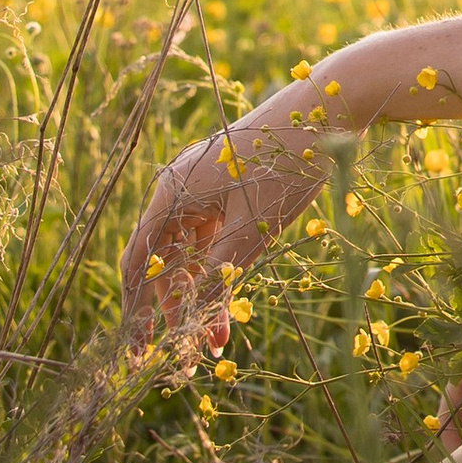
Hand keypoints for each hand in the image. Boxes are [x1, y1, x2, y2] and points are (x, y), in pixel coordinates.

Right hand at [119, 95, 328, 333]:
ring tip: (220, 336)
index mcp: (172, 196)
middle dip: (176, 307)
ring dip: (201, 289)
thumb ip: (219, 277)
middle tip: (190, 350)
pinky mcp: (227, 180)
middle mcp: (178, 187)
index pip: (138, 265)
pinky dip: (218, 262)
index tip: (137, 353)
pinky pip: (211, 230)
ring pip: (190, 248)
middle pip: (162, 259)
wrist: (325, 109)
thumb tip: (195, 322)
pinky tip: (233, 292)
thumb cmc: (286, 166)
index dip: (136, 312)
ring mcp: (202, 182)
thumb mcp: (252, 231)